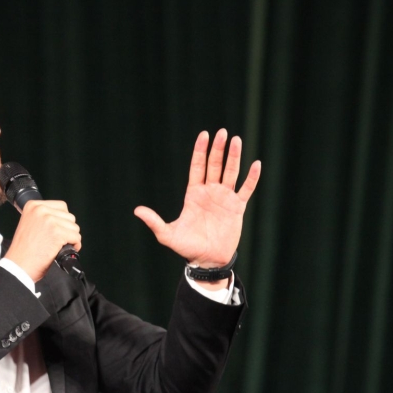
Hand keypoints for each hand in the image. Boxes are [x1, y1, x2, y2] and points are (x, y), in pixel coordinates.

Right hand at [4, 200, 81, 280]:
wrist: (18, 266)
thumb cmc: (23, 251)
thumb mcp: (29, 224)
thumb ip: (43, 218)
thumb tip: (61, 220)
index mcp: (33, 206)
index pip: (61, 206)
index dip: (63, 220)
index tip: (58, 230)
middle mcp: (41, 210)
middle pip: (70, 217)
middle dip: (68, 230)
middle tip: (60, 240)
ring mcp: (49, 221)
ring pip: (74, 227)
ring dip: (72, 238)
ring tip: (61, 245)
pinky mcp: (57, 233)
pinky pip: (76, 237)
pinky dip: (75, 245)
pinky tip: (65, 250)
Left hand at [134, 129, 260, 267]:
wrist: (208, 260)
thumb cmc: (187, 248)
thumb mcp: (168, 234)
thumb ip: (154, 222)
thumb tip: (136, 210)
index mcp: (194, 194)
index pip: (197, 167)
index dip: (200, 151)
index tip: (204, 135)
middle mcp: (210, 192)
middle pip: (215, 165)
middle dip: (218, 149)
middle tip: (223, 132)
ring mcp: (225, 198)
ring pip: (231, 172)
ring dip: (234, 157)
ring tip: (236, 140)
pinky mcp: (237, 207)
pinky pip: (246, 189)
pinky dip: (252, 177)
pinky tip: (256, 164)